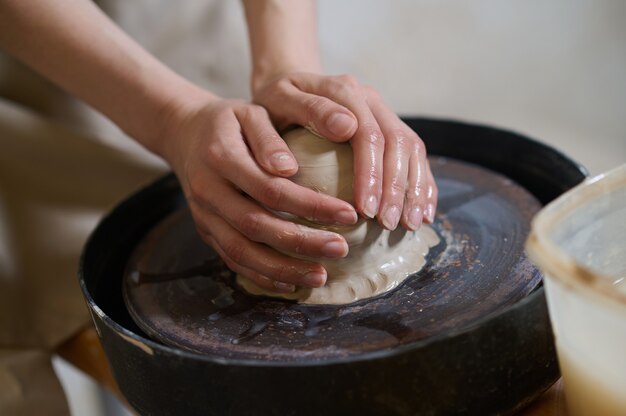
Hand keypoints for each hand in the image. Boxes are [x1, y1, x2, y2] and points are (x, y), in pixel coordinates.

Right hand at [160, 96, 357, 292]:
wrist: (184, 133)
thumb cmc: (229, 120)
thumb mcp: (250, 112)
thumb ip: (268, 138)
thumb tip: (290, 169)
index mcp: (221, 157)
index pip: (270, 188)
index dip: (310, 205)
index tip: (348, 214)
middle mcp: (208, 190)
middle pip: (256, 225)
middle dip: (301, 242)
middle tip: (341, 249)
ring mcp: (204, 215)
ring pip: (242, 251)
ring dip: (283, 268)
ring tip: (321, 276)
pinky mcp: (206, 231)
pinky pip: (232, 260)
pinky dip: (262, 275)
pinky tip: (292, 282)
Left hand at [253, 72, 437, 230]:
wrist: (284, 89)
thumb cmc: (274, 103)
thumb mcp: (277, 100)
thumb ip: (307, 110)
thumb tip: (345, 128)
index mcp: (344, 90)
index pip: (367, 134)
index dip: (370, 174)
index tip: (364, 211)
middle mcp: (370, 99)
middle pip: (397, 143)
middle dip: (395, 188)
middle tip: (387, 224)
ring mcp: (383, 113)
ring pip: (412, 150)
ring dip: (413, 190)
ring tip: (408, 225)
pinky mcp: (389, 128)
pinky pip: (415, 156)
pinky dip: (423, 185)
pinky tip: (423, 213)